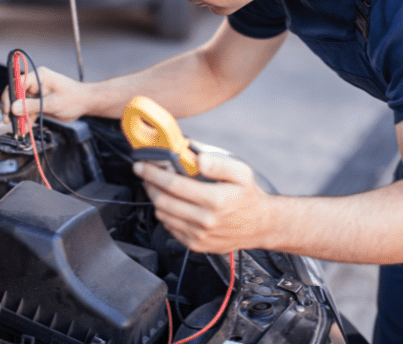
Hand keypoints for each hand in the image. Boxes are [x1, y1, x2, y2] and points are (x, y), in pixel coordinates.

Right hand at [0, 66, 90, 123]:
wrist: (86, 103)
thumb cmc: (74, 98)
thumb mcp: (52, 103)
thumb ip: (32, 106)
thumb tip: (14, 108)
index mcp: (38, 76)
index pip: (16, 83)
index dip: (9, 96)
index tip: (7, 110)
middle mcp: (35, 83)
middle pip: (16, 94)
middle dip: (11, 108)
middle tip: (8, 121)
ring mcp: (37, 93)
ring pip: (21, 104)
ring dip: (18, 116)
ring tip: (18, 128)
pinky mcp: (39, 102)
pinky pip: (28, 110)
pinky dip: (26, 119)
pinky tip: (25, 128)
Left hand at [133, 152, 271, 253]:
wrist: (260, 225)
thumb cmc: (249, 196)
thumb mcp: (241, 173)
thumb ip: (218, 163)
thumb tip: (197, 157)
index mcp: (215, 200)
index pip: (173, 184)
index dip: (152, 173)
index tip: (141, 165)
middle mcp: (205, 220)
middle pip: (163, 201)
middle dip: (149, 185)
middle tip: (145, 174)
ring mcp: (199, 235)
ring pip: (163, 215)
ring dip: (155, 199)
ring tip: (157, 186)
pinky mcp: (196, 245)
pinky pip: (170, 228)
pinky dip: (165, 214)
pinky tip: (171, 203)